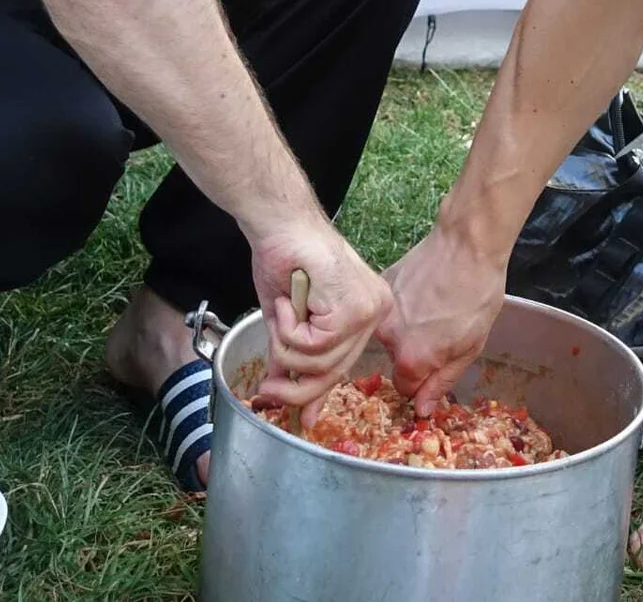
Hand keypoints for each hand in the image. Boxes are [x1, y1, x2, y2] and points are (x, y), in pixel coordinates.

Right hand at [248, 220, 392, 428]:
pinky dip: (289, 328)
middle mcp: (375, 310)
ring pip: (322, 362)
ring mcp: (368, 309)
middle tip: (267, 391)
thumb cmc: (284, 260)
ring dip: (287, 345)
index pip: (345, 365)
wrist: (281, 224)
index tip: (302, 417)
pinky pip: (314, 345)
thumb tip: (278, 388)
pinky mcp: (353, 309)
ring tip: (280, 312)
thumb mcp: (287, 320)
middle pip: (336, 371)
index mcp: (366, 310)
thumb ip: (290, 354)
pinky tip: (288, 301)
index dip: (318, 393)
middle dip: (297, 387)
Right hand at [376, 230, 505, 416]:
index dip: (423, 381)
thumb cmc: (477, 296)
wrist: (467, 244)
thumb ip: (441, 382)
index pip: (405, 389)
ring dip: (407, 329)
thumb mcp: (470, 347)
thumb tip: (421, 410)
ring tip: (433, 308)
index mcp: (411, 359)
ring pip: (391, 334)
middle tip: (441, 330)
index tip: (437, 364)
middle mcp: (387, 337)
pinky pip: (388, 310)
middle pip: (397, 360)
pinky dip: (403, 307)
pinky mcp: (380, 285)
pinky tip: (424, 292)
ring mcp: (381, 309)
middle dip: (416, 353)